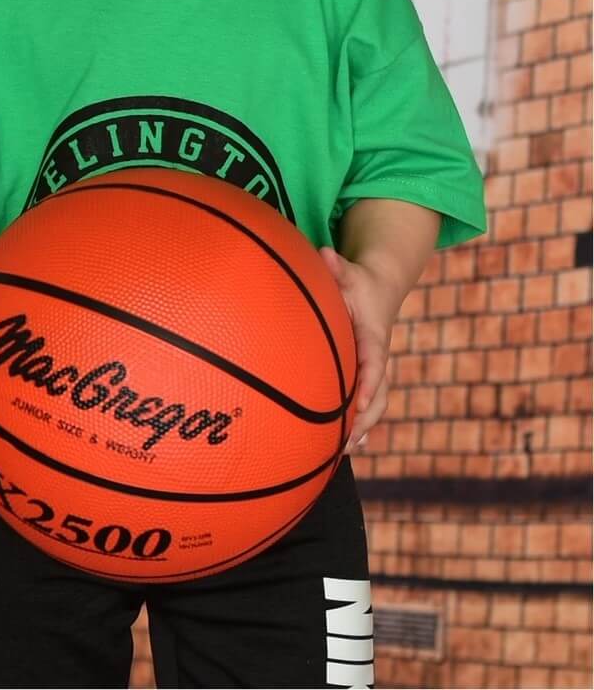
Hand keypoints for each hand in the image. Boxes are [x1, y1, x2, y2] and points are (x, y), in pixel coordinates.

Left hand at [320, 247, 401, 455]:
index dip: (368, 384)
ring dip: (361, 426)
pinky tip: (340, 448)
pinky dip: (356, 423)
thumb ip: (339, 267)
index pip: (374, 363)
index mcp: (375, 337)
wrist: (379, 290)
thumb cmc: (359, 283)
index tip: (358, 404)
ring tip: (342, 452)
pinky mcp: (366, 375)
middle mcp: (378, 358)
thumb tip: (325, 253)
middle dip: (365, 417)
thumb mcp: (351, 273)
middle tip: (348, 442)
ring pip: (374, 403)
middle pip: (378, 393)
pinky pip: (365, 402)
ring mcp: (374, 369)